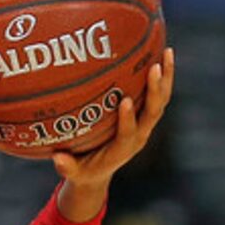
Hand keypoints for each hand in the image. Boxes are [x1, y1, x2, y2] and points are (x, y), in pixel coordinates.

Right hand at [53, 49, 174, 220]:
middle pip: (153, 112)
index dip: (128, 118)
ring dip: (166, 78)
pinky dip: (163, 76)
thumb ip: (67, 167)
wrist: (100, 172)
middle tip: (154, 68)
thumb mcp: (75, 173)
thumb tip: (57, 158)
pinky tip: (161, 53)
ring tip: (167, 51)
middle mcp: (139, 135)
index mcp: (123, 149)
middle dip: (155, 91)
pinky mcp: (145, 116)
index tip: (125, 100)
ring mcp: (145, 124)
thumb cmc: (84, 170)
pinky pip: (159, 95)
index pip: (129, 133)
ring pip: (161, 100)